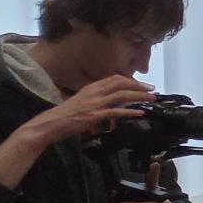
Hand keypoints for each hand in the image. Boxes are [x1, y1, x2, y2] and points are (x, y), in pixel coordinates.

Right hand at [22, 75, 151, 147]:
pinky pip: (117, 112)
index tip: (142, 85)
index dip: (131, 80)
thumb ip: (97, 100)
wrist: (49, 124)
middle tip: (152, 90)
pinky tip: (140, 113)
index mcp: (91, 88)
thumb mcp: (82, 102)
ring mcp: (95, 103)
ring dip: (139, 96)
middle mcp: (94, 92)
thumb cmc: (65, 115)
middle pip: (121, 83)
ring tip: (151, 99)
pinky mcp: (95, 115)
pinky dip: (130, 112)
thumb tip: (111, 105)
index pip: (115, 78)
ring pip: (122, 95)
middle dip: (139, 86)